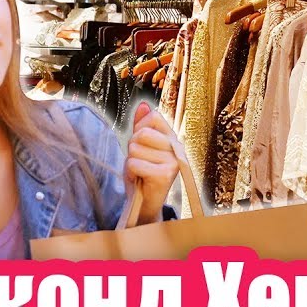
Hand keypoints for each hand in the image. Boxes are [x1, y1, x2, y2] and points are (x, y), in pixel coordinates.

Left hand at [124, 102, 181, 224]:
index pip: (153, 116)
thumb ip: (140, 125)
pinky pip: (134, 163)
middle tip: (139, 160)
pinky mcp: (165, 175)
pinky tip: (139, 179)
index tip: (141, 144)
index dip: (139, 128)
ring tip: (140, 171)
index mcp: (172, 137)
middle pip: (142, 133)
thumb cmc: (141, 172)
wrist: (144, 202)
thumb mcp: (139, 146)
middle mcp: (176, 147)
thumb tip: (143, 104)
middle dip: (132, 147)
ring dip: (131, 162)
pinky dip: (130, 173)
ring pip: (135, 149)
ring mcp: (173, 161)